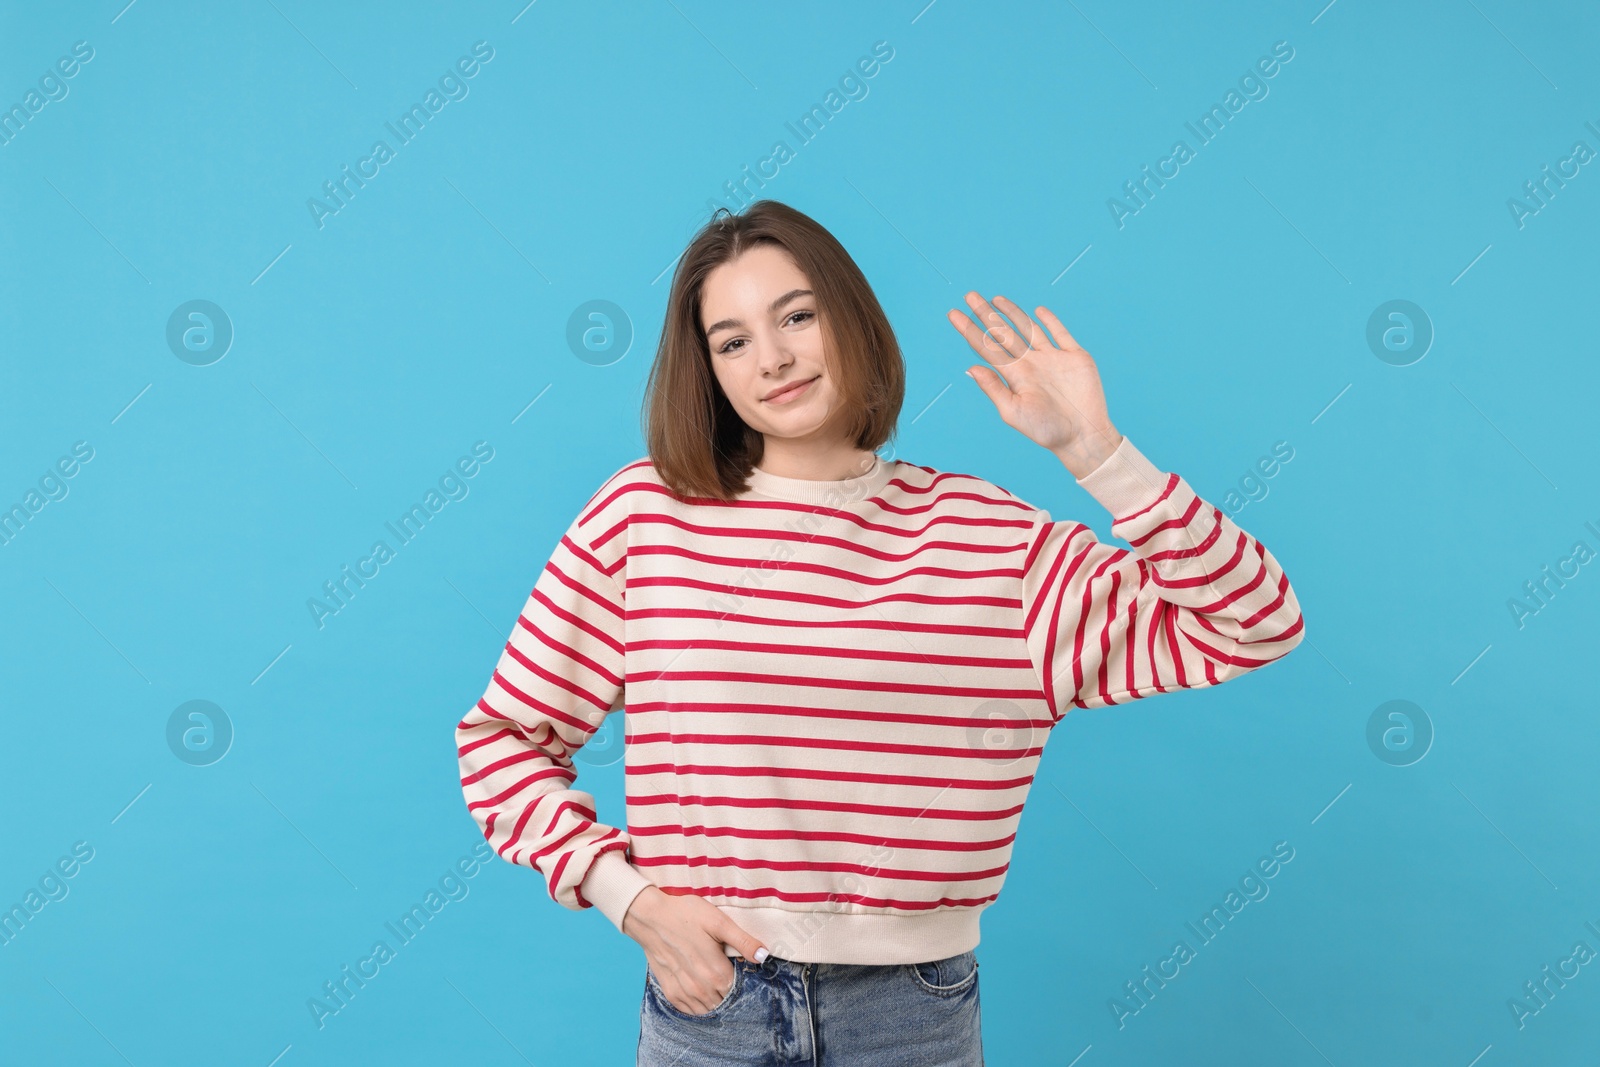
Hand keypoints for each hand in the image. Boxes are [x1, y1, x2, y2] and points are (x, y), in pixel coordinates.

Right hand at [622, 885, 768, 1014]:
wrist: (650, 917)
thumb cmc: (686, 915)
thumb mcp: (718, 922)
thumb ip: (743, 941)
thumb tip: (764, 956)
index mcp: (716, 972)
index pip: (740, 991)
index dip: (745, 983)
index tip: (743, 971)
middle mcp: (701, 988)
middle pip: (725, 1001)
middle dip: (731, 993)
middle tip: (730, 975)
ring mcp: (684, 992)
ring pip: (709, 1009)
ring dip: (716, 1001)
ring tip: (717, 984)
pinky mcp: (670, 992)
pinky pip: (690, 1011)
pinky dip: (699, 1006)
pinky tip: (702, 992)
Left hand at [948, 292, 1121, 478]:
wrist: (1082, 436)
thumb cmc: (1045, 430)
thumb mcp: (1013, 411)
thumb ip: (994, 388)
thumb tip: (970, 368)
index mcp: (1013, 376)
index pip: (987, 347)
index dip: (970, 330)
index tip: (953, 314)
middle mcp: (1030, 363)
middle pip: (1004, 333)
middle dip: (986, 314)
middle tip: (970, 294)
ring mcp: (1052, 358)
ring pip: (1029, 329)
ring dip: (1013, 313)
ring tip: (996, 299)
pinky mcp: (1074, 356)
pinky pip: (1061, 334)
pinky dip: (1051, 321)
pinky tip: (1038, 311)